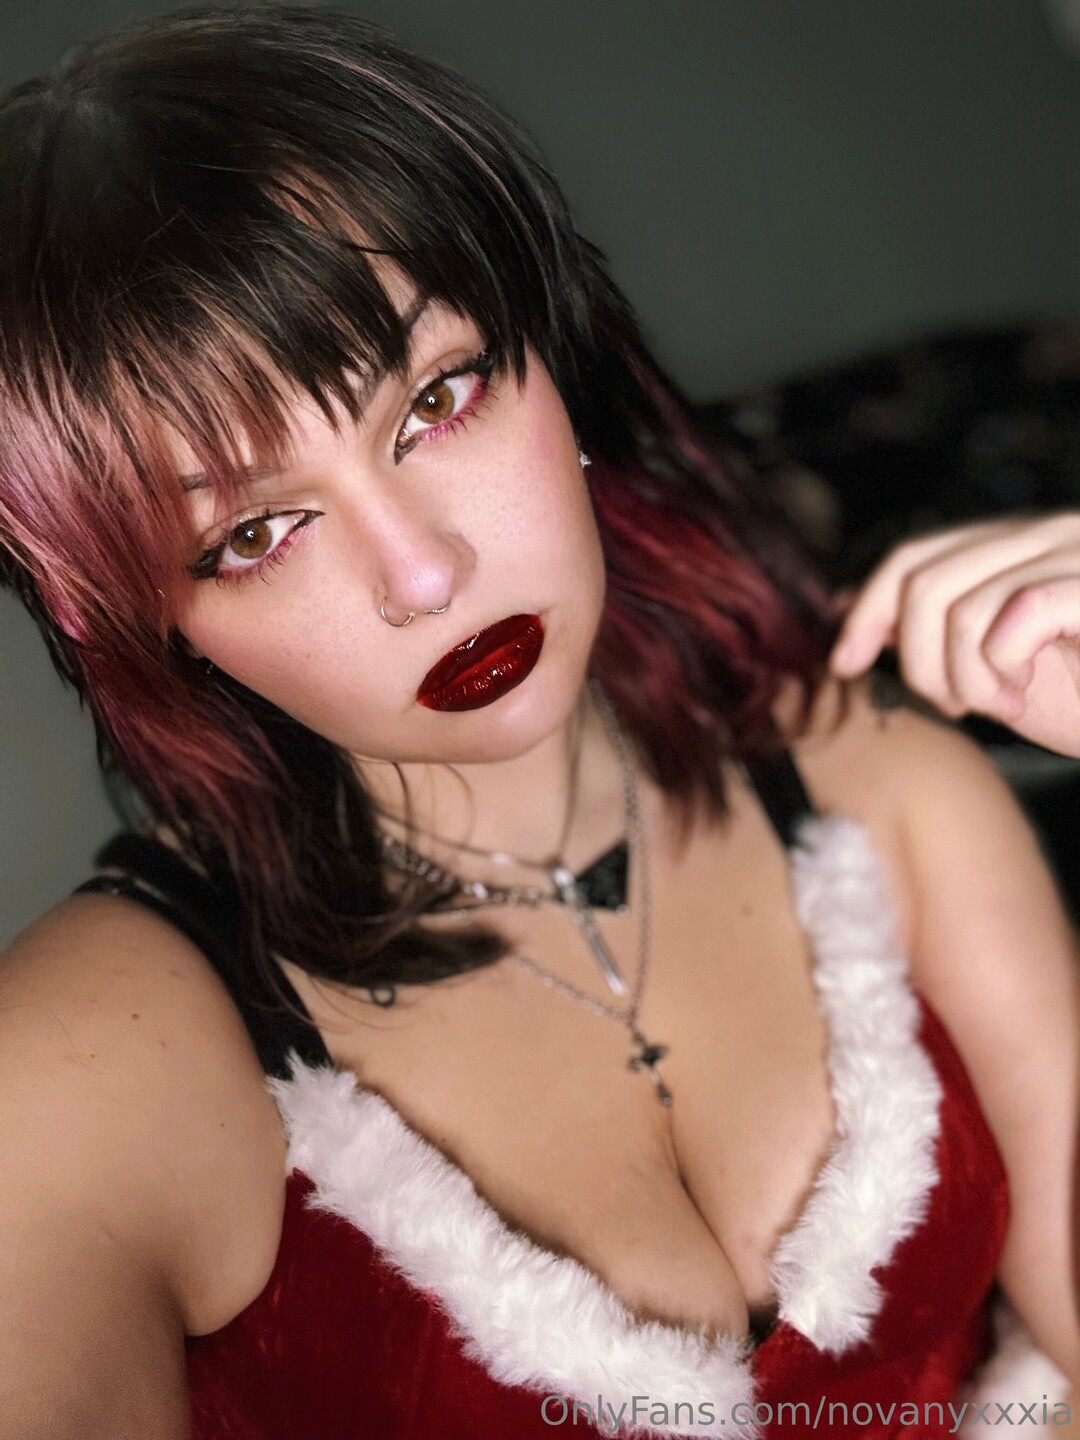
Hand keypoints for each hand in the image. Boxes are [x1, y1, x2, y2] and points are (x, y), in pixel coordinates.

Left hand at [828, 513, 1079, 755]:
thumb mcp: (1003, 670)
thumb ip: (944, 636)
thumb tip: (859, 622)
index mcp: (1020, 546)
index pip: (915, 554)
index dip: (868, 607)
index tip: (844, 663)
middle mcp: (1049, 532)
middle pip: (923, 581)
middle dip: (918, 662)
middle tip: (955, 706)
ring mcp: (1077, 549)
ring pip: (959, 605)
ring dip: (964, 678)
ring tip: (1000, 706)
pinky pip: (1017, 614)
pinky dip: (1000, 668)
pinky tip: (1022, 698)